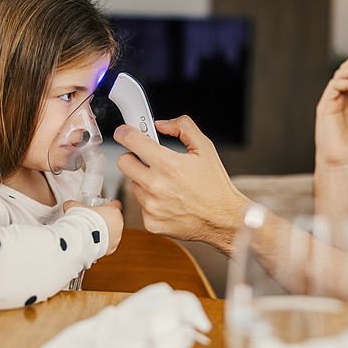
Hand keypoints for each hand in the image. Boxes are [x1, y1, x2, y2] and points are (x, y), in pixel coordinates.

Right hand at [63, 199, 122, 254]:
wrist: (80, 239)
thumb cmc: (81, 221)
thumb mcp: (75, 207)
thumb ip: (74, 204)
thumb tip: (69, 204)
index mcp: (113, 210)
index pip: (115, 204)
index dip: (108, 205)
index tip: (102, 208)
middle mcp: (118, 223)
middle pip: (115, 219)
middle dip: (106, 220)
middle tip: (94, 221)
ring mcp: (117, 236)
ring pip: (113, 232)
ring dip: (105, 232)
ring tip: (93, 233)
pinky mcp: (112, 247)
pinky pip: (109, 244)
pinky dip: (103, 243)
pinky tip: (93, 242)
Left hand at [114, 116, 250, 254]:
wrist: (224, 218)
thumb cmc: (216, 185)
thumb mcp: (205, 148)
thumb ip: (183, 127)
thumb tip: (161, 125)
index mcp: (168, 164)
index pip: (131, 141)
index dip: (125, 133)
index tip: (123, 132)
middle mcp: (156, 186)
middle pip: (124, 162)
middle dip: (133, 157)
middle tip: (149, 160)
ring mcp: (151, 206)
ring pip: (133, 184)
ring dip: (144, 181)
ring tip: (167, 184)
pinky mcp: (151, 222)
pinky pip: (140, 205)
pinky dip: (151, 201)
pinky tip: (169, 201)